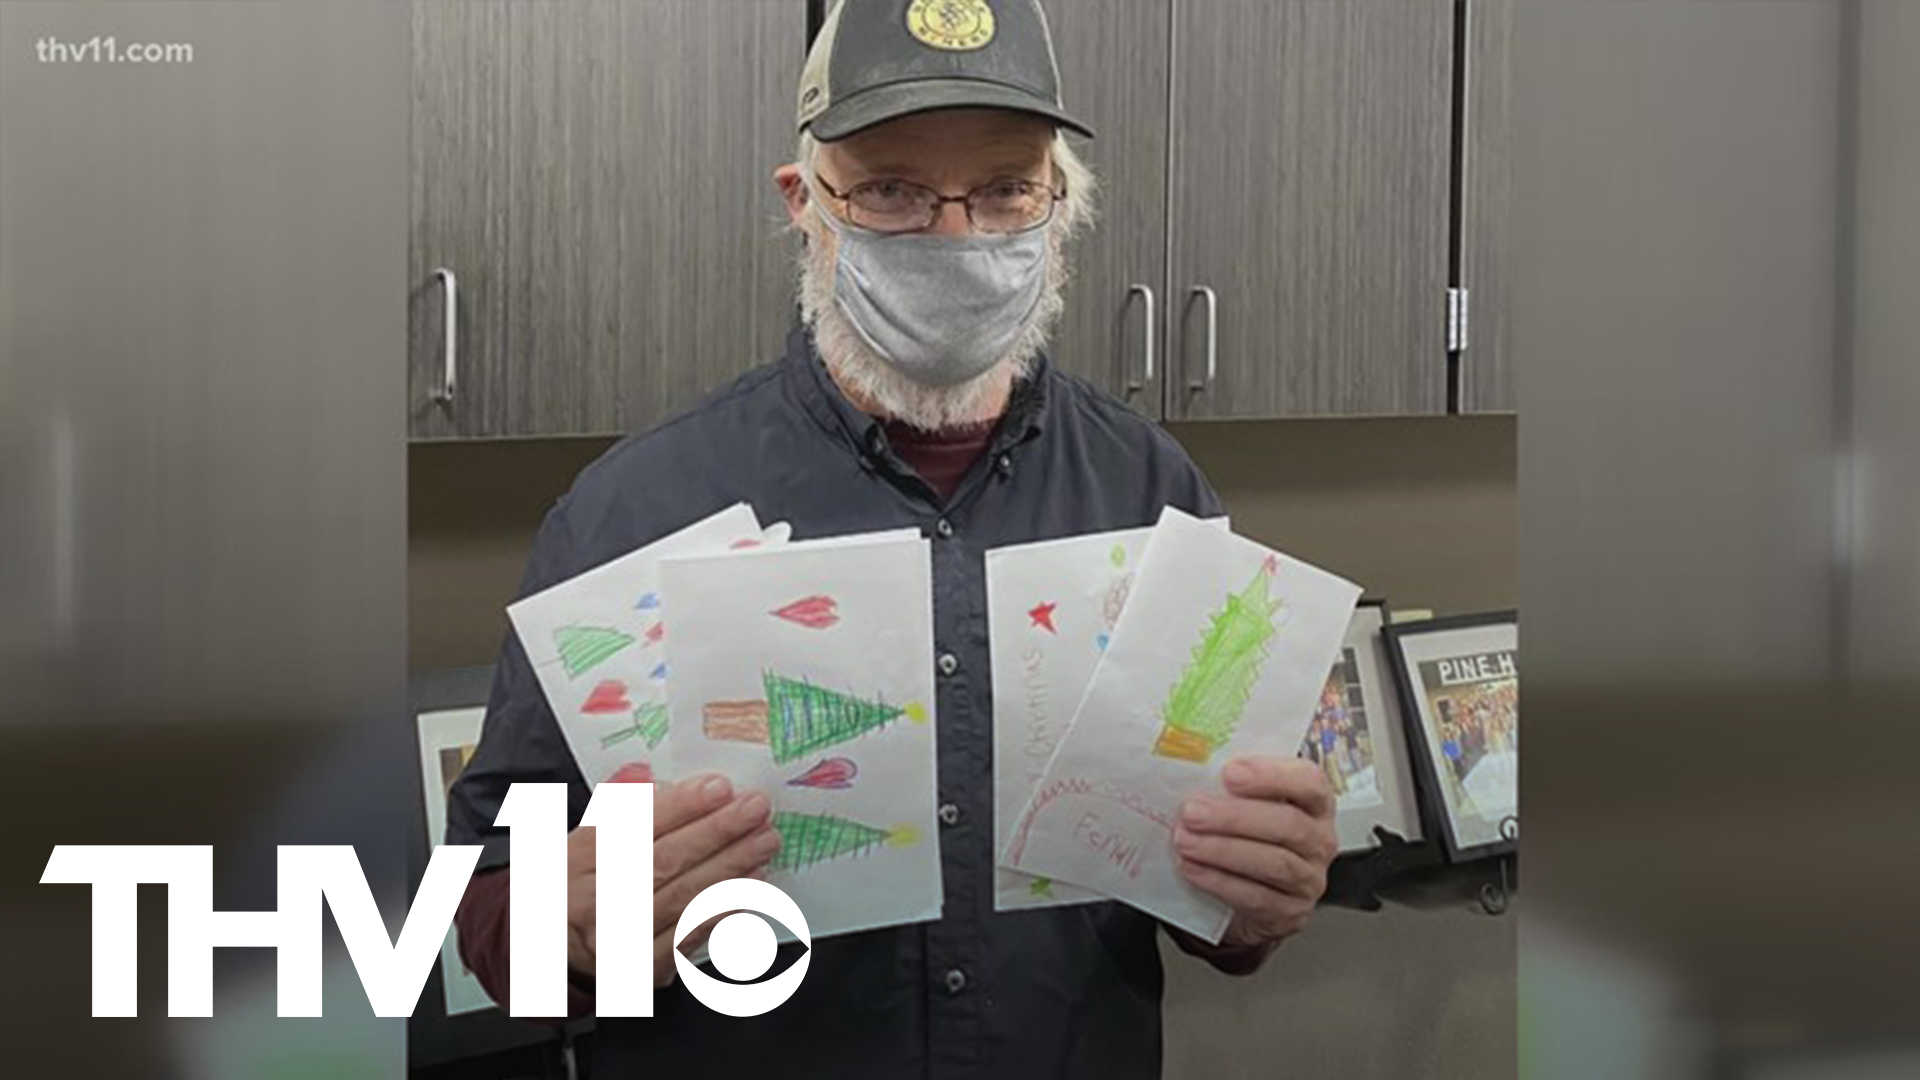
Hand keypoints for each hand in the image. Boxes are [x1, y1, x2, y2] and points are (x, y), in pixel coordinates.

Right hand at [566, 764, 781, 986]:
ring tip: (763, 841)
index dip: (679, 806)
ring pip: (683, 898)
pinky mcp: (642, 969)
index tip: (718, 788)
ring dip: (731, 867)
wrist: (553, 949)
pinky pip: (691, 935)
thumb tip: (645, 774)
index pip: (631, 827)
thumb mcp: (582, 838)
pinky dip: (726, 908)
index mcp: (571, 860)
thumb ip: (615, 805)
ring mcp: (616, 941)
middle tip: (755, 808)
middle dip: (717, 831)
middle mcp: (591, 903)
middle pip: (663, 861)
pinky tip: (751, 885)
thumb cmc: (577, 883)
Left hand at [1173, 756, 1337, 950]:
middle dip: (1235, 817)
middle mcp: (1319, 840)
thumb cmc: (1249, 834)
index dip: (1272, 776)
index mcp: (1315, 802)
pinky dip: (1220, 882)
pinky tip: (1193, 868)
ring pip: (1274, 863)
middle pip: (1288, 825)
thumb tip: (1191, 764)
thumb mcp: (1247, 803)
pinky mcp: (1290, 912)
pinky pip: (1257, 897)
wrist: (1250, 892)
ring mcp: (1309, 879)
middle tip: (1192, 812)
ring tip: (1186, 841)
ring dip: (1223, 850)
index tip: (1230, 772)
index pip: (1309, 781)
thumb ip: (1232, 785)